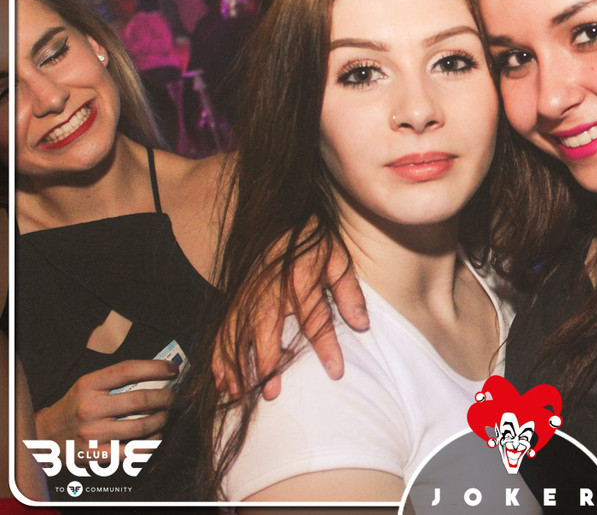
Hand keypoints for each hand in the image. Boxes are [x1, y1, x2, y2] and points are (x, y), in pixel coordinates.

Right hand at [33, 359, 177, 455]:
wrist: (45, 435)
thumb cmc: (75, 405)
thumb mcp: (88, 385)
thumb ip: (117, 379)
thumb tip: (158, 372)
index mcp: (88, 385)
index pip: (128, 370)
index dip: (155, 368)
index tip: (173, 370)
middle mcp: (89, 407)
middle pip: (139, 400)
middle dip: (164, 397)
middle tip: (172, 397)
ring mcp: (92, 432)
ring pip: (140, 426)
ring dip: (161, 419)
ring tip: (166, 415)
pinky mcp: (94, 454)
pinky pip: (131, 451)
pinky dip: (150, 443)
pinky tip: (156, 436)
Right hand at [213, 241, 367, 400]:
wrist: (286, 219)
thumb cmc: (316, 243)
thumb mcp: (340, 261)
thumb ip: (349, 293)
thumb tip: (362, 324)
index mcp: (300, 279)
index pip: (315, 319)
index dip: (327, 346)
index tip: (336, 371)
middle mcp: (270, 288)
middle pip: (265, 329)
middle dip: (266, 363)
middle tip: (271, 393)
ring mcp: (249, 293)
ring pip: (237, 332)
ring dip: (236, 364)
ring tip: (240, 393)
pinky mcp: (237, 297)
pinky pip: (223, 327)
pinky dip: (219, 354)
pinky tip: (223, 378)